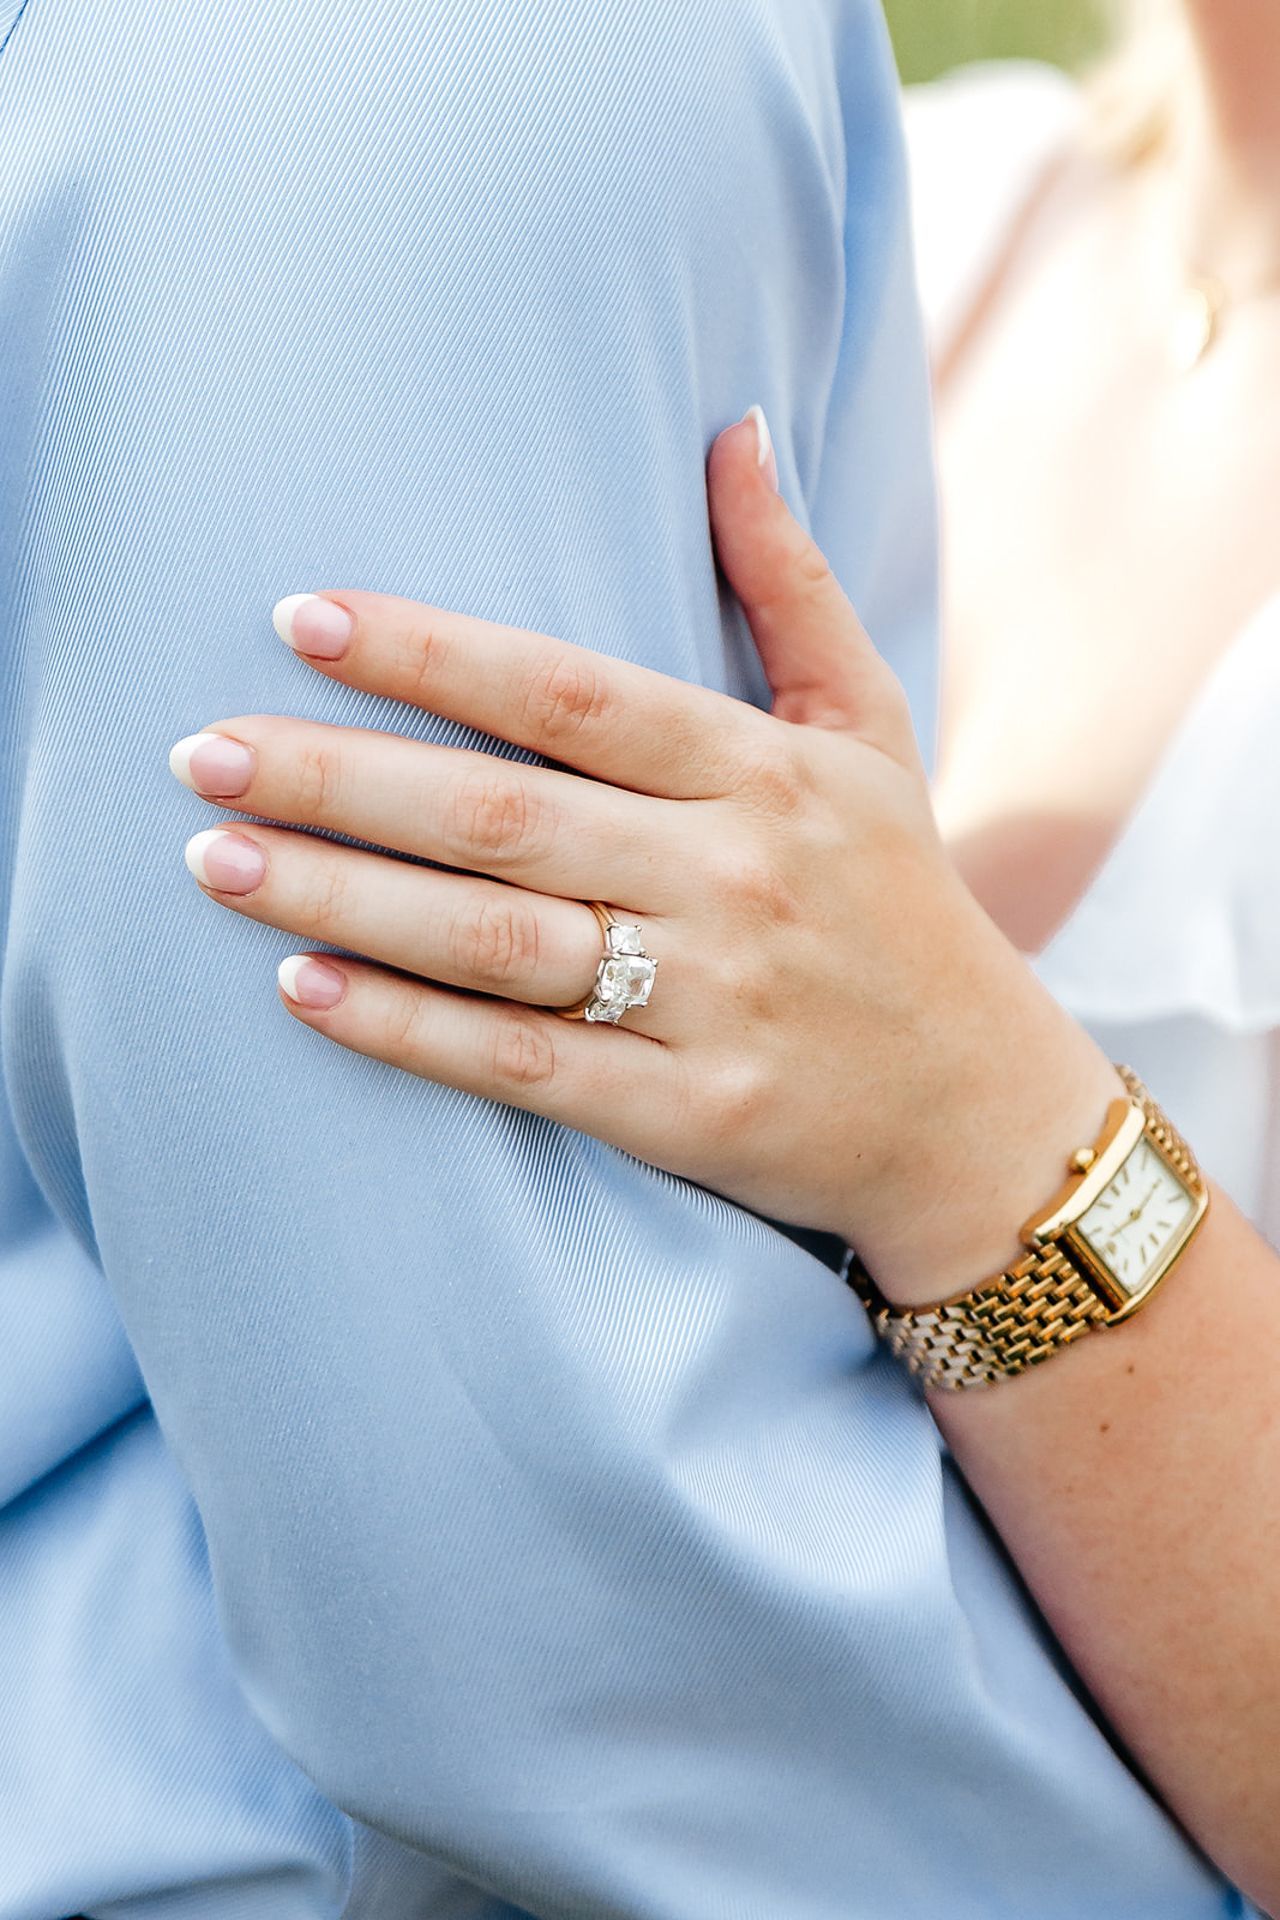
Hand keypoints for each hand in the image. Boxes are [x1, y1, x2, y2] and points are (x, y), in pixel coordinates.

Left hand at [170, 411, 1117, 1303]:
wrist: (978, 1112)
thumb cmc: (901, 902)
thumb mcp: (871, 732)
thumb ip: (789, 583)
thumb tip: (735, 426)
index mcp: (766, 772)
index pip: (571, 695)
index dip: (431, 653)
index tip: (300, 618)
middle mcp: (734, 877)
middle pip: (503, 816)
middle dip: (338, 779)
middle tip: (202, 754)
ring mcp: (712, 1001)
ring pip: (493, 941)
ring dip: (341, 897)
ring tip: (215, 860)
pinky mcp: (690, 1112)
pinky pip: (522, 1066)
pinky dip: (406, 1030)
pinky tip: (303, 988)